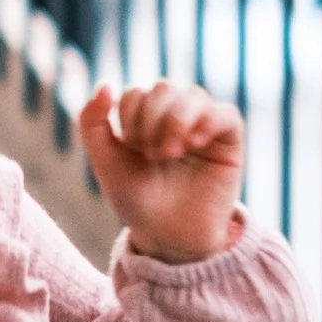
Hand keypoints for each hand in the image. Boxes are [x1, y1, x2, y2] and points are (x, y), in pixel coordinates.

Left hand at [79, 81, 243, 262]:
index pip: (136, 94)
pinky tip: (193, 144)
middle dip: (152, 120)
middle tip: (153, 156)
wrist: (170, 236)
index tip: (134, 151)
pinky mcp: (228, 140)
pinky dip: (208, 121)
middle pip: (163, 89)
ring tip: (171, 154)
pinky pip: (225, 114)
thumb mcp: (106, 163)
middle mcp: (174, 117)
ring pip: (194, 95)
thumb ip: (92, 124)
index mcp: (144, 120)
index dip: (130, 119)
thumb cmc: (138, 202)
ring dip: (177, 121)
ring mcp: (202, 126)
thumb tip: (105, 85)